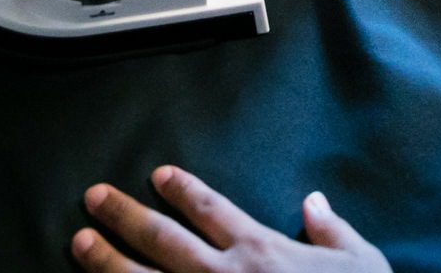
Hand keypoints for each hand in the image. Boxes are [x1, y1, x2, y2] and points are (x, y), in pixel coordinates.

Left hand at [72, 166, 389, 272]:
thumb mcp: (361, 264)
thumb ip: (333, 230)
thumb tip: (314, 200)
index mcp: (261, 250)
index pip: (210, 208)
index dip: (181, 189)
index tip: (157, 176)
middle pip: (161, 238)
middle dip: (123, 216)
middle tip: (92, 198)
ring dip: (106, 261)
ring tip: (79, 242)